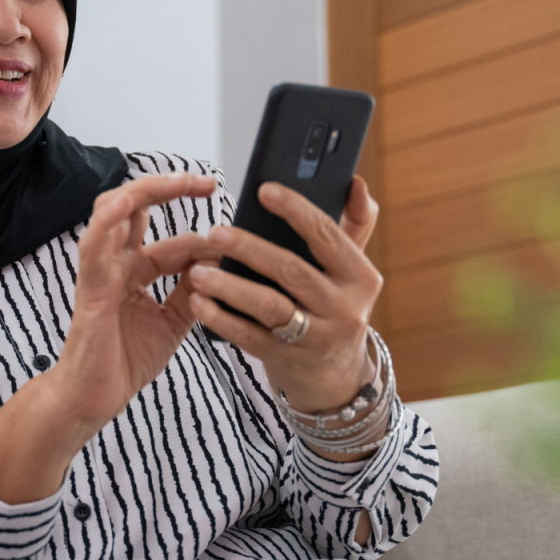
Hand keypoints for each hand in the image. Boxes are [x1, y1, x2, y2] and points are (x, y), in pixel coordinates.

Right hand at [49, 171, 221, 428]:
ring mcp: (101, 270)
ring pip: (114, 212)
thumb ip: (191, 291)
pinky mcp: (90, 285)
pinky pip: (94, 244)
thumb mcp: (172, 322)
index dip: (202, 238)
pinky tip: (128, 201)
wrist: (93, 399)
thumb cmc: (123, 360)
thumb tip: (218, 263)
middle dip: (171, 187)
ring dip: (145, 191)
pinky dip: (109, 219)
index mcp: (135, 271)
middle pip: (137, 207)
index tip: (233, 240)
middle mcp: (117, 262)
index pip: (172, 241)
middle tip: (206, 183)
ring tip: (178, 181)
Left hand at [187, 176, 382, 420]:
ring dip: (229, 286)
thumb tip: (355, 181)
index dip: (295, 210)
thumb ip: (355, 224)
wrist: (336, 379)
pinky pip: (250, 337)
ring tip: (198, 270)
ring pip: (269, 306)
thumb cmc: (335, 307)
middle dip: (250, 249)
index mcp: (361, 277)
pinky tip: (198, 302)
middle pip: (292, 270)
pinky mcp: (287, 360)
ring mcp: (317, 338)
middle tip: (215, 232)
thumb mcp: (352, 271)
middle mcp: (344, 308)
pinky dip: (221, 318)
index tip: (263, 191)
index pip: (327, 235)